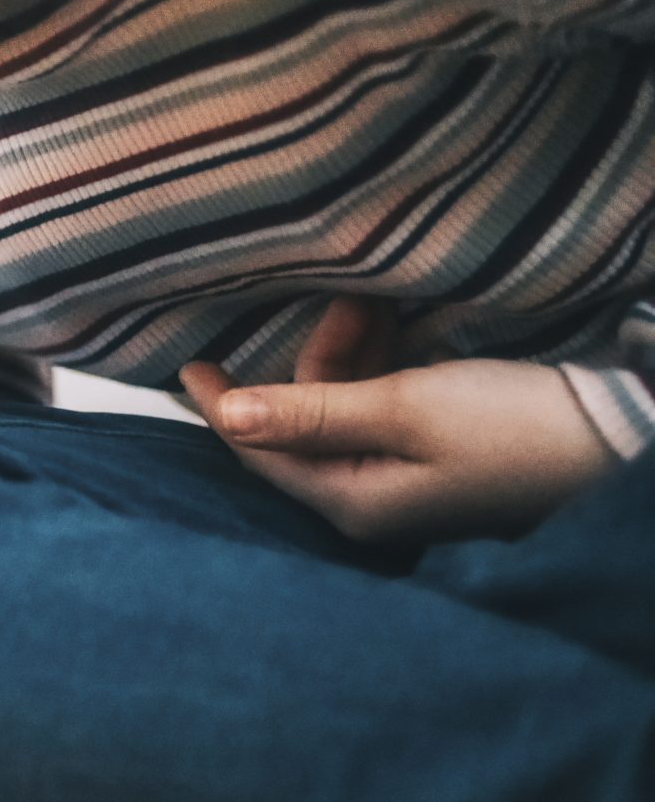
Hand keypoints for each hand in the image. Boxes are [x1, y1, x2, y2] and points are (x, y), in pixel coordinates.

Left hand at [179, 297, 614, 542]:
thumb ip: (311, 411)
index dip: (223, 406)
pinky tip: (395, 324)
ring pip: (346, 407)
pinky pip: (385, 407)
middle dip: (315, 358)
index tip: (189, 362)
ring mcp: (409, 481)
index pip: (261, 454)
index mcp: (352, 502)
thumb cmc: (514, 426)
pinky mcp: (442, 455)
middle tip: (347, 299)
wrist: (623, 437)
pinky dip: (383, 365)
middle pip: (303, 425)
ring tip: (376, 301)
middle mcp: (372, 500)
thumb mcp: (403, 409)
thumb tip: (228, 417)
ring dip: (353, 352)